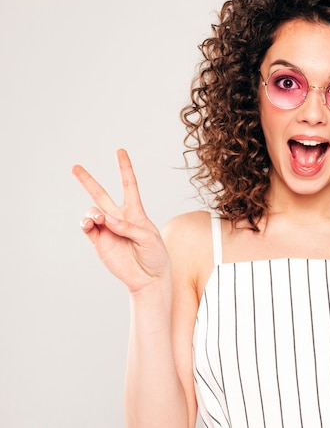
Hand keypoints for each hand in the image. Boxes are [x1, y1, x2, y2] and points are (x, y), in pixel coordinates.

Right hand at [72, 149, 170, 292]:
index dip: (124, 168)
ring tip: (100, 220)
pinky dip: (86, 222)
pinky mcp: (99, 241)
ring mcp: (107, 229)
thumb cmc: (155, 256)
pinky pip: (87, 227)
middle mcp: (119, 218)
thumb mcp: (149, 238)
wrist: (148, 278)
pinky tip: (91, 223)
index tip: (120, 151)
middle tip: (75, 167)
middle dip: (87, 180)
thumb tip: (107, 220)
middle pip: (100, 194)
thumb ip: (129, 227)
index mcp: (135, 212)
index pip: (129, 185)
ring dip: (93, 212)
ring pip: (92, 211)